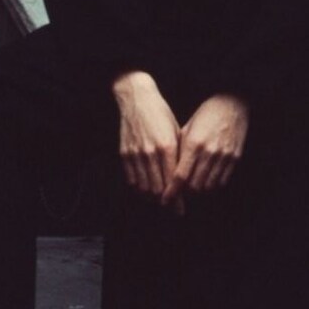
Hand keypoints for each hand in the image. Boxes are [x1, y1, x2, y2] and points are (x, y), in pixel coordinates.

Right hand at [113, 70, 184, 212]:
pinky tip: (145, 190)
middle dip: (165, 203)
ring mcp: (136, 154)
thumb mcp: (176, 132)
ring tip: (159, 201)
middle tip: (171, 209)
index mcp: (167, 146)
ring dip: (152, 198)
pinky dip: (139, 188)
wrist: (137, 99)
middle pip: (158, 189)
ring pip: (144, 187)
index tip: (180, 209)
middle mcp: (151, 152)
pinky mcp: (124, 153)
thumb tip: (183, 178)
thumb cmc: (161, 114)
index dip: (177, 199)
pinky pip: (131, 179)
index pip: (173, 181)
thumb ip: (179, 155)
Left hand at [162, 93, 248, 208]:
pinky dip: (212, 187)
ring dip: (198, 192)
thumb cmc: (205, 115)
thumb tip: (168, 173)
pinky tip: (206, 183)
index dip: (172, 191)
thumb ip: (178, 150)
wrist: (232, 104)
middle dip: (184, 194)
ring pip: (209, 187)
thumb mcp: (186, 129)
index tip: (165, 200)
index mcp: (193, 143)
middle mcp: (209, 152)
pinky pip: (222, 182)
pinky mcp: (235, 158)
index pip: (180, 176)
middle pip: (194, 186)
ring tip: (192, 190)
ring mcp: (224, 156)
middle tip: (179, 194)